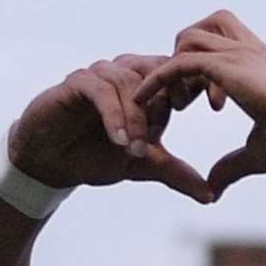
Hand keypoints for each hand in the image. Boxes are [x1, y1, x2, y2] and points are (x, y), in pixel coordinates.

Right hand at [10, 54, 212, 203]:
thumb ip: (175, 173)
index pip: (180, 71)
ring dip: (138, 117)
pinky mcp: (77, 83)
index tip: (216, 107)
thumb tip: (210, 195)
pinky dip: (114, 116)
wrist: (50, 163)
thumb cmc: (96, 155)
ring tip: (138, 149)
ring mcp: (100, 75)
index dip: (198, 86)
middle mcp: (125, 72)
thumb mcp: (142, 165)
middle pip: (158, 70)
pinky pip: (101, 92)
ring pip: (130, 81)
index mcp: (147, 83)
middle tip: (165, 131)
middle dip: (168, 100)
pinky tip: (119, 141)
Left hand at [134, 11, 265, 198]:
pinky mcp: (228, 66)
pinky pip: (180, 61)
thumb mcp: (258, 152)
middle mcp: (251, 51)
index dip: (203, 67)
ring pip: (190, 37)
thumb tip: (214, 186)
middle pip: (208, 26)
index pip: (226, 41)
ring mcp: (240, 54)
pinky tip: (148, 100)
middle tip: (184, 95)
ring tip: (177, 105)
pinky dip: (160, 78)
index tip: (196, 103)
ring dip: (174, 66)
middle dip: (187, 53)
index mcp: (262, 64)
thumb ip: (232, 164)